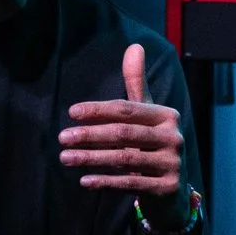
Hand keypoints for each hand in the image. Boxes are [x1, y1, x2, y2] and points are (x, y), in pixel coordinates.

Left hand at [60, 43, 185, 210]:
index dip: (98, 110)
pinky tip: (84, 180)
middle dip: (89, 135)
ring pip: (124, 159)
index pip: (127, 109)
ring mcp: (172, 164)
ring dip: (91, 158)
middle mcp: (173, 138)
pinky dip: (105, 181)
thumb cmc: (152, 144)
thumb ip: (137, 82)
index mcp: (167, 116)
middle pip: (123, 133)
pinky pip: (130, 183)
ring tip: (65, 157)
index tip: (71, 113)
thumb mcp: (146, 113)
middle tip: (62, 138)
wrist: (173, 189)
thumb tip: (135, 46)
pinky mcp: (167, 187)